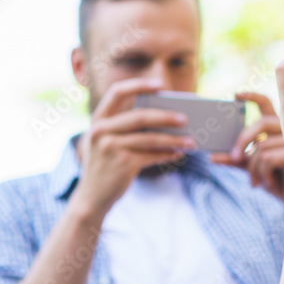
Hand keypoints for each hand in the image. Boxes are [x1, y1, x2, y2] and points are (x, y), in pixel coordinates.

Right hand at [72, 79, 195, 217]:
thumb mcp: (107, 142)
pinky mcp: (122, 163)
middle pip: (140, 116)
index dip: (139, 85)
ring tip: (191, 141)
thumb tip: (165, 116)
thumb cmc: (106, 165)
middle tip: (186, 118)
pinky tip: (179, 153)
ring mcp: (109, 147)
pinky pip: (152, 155)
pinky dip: (167, 154)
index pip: (116, 92)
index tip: (160, 86)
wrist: (92, 198)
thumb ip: (125, 127)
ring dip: (174, 139)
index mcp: (97, 119)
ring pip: (150, 138)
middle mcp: (100, 130)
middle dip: (165, 116)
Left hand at [211, 92, 283, 205]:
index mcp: (280, 128)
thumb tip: (212, 156)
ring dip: (252, 168)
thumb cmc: (281, 182)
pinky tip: (270, 185)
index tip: (236, 94)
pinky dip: (264, 174)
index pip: (267, 103)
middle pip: (261, 123)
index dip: (253, 96)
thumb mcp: (256, 169)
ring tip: (256, 182)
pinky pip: (268, 159)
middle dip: (243, 140)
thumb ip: (237, 160)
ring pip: (261, 146)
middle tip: (234, 157)